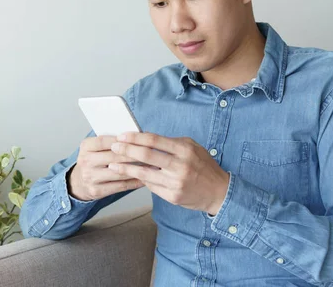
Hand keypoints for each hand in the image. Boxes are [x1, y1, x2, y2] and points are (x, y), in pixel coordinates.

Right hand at [67, 135, 144, 200]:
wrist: (78, 182)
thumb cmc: (94, 160)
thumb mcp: (95, 148)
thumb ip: (110, 141)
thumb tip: (135, 136)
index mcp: (85, 147)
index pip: (104, 141)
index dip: (121, 141)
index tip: (137, 139)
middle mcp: (85, 161)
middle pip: (114, 157)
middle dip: (134, 154)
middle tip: (150, 152)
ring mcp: (90, 177)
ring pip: (119, 172)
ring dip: (137, 169)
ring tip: (152, 165)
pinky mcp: (97, 190)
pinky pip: (120, 186)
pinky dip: (134, 182)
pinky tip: (145, 178)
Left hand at [108, 132, 229, 214]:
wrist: (219, 192)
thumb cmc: (204, 166)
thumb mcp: (192, 148)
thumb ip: (170, 143)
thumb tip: (145, 139)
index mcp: (184, 150)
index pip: (154, 140)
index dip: (135, 137)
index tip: (122, 135)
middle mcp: (180, 166)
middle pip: (146, 155)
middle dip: (126, 150)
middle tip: (113, 147)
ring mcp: (176, 182)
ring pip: (144, 173)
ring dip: (126, 168)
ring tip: (113, 164)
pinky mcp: (172, 196)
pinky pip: (151, 186)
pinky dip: (140, 179)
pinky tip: (131, 175)